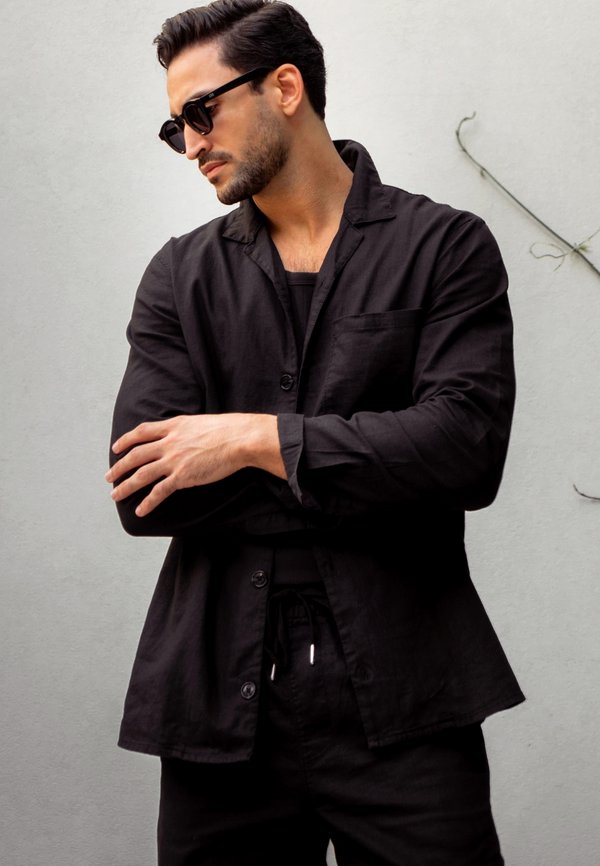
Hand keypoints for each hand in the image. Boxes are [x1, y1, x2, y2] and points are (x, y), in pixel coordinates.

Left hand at [106, 413, 283, 516]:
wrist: (239, 439)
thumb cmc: (228, 430)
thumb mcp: (200, 422)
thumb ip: (186, 429)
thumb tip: (184, 434)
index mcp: (173, 426)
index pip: (142, 432)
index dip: (126, 440)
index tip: (116, 448)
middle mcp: (169, 442)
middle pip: (135, 455)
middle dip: (119, 467)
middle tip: (109, 477)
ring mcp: (174, 460)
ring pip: (141, 474)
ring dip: (125, 486)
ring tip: (115, 495)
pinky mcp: (182, 476)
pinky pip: (159, 491)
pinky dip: (148, 502)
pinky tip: (140, 511)